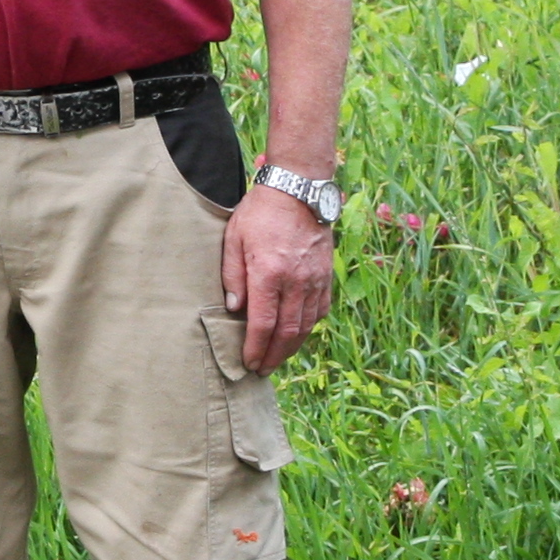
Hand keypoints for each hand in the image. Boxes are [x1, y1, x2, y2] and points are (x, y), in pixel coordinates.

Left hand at [223, 183, 335, 371]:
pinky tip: (298, 333)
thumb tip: (235, 309)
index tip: (248, 362)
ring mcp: (314, 279)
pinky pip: (321, 309)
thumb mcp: (234, 238)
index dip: (256, 348)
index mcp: (269, 272)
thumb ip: (233, 275)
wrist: (298, 189)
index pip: (263, 323)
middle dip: (274, 355)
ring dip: (292, 346)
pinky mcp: (326, 274)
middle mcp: (295, 280)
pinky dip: (309, 326)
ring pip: (306, 324)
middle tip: (262, 370)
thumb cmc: (260, 212)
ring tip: (277, 358)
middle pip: (287, 331)